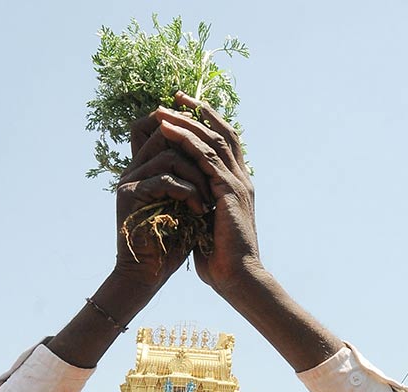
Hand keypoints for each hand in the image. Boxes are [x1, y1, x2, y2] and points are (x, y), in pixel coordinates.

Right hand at [114, 111, 209, 292]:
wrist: (149, 276)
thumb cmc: (172, 245)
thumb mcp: (188, 206)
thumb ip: (194, 179)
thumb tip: (218, 157)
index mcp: (147, 168)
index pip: (166, 131)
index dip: (191, 131)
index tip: (214, 153)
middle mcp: (136, 169)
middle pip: (166, 134)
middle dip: (197, 151)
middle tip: (216, 178)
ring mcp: (130, 180)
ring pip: (170, 155)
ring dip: (197, 177)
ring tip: (208, 201)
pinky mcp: (129, 195)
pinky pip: (165, 178)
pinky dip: (188, 192)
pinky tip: (198, 210)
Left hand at [128, 92, 261, 297]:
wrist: (238, 278)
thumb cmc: (221, 262)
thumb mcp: (207, 228)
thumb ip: (199, 210)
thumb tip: (182, 206)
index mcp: (237, 187)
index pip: (225, 146)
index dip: (206, 125)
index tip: (184, 111)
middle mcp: (242, 180)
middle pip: (222, 133)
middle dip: (199, 112)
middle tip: (176, 96)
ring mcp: (238, 184)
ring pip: (213, 140)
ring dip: (188, 122)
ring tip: (166, 109)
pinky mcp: (229, 192)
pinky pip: (207, 158)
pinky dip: (187, 142)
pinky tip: (170, 132)